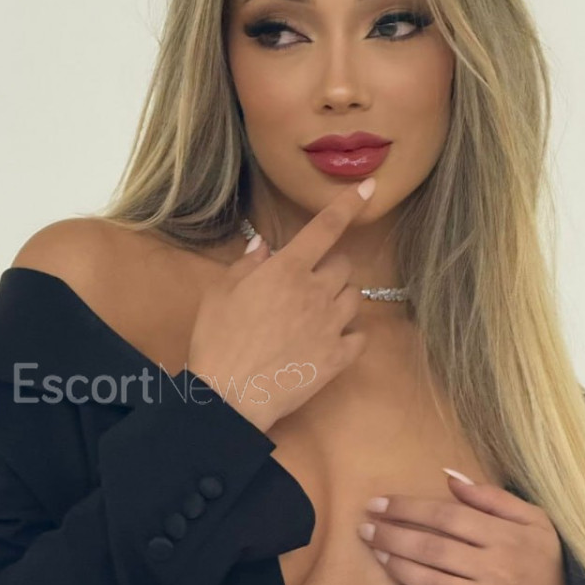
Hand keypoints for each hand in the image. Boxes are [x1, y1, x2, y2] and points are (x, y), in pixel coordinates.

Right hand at [187, 177, 376, 433]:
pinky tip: (330, 340)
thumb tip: (264, 246)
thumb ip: (246, 265)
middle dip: (329, 268)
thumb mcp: (219, 293)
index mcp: (288, 270)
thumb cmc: (217, 340)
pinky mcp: (337, 359)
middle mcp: (316, 293)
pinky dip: (349, 335)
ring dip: (340, 298)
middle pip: (343, 266)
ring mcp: (331, 326)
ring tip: (317, 311)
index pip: (325, 228)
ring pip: (354, 298)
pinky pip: (358, 338)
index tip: (367, 189)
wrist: (229, 395)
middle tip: (306, 283)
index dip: (348, 205)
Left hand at [358, 472, 573, 584]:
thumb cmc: (541, 561)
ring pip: (434, 584)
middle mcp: (497, 568)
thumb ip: (491, 497)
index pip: (448, 516)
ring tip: (376, 553)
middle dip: (393, 536)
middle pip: (434, 548)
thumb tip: (449, 476)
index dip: (409, 508)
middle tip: (364, 528)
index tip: (378, 503)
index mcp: (506, 536)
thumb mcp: (532, 520)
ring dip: (399, 568)